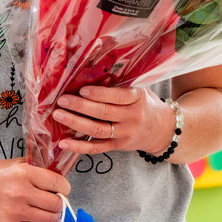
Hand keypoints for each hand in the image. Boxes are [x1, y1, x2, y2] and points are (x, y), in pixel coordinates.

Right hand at [0, 158, 69, 221]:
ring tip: (53, 213)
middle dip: (61, 203)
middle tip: (58, 202)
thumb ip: (37, 168)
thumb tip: (58, 175)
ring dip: (55, 217)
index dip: (65, 188)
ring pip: (49, 219)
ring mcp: (15, 211)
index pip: (58, 183)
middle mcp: (21, 192)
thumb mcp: (16, 163)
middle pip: (56, 204)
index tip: (63, 189)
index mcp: (25, 173)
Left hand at [52, 86, 174, 154]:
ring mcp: (125, 134)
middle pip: (104, 113)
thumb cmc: (145, 104)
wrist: (162, 130)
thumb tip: (91, 73)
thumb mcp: (140, 91)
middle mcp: (132, 118)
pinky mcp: (118, 146)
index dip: (99, 94)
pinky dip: (79, 147)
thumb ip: (121, 85)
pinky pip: (96, 148)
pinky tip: (63, 143)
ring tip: (59, 115)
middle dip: (80, 106)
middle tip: (62, 100)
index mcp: (138, 99)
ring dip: (75, 123)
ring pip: (97, 130)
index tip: (82, 89)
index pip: (118, 96)